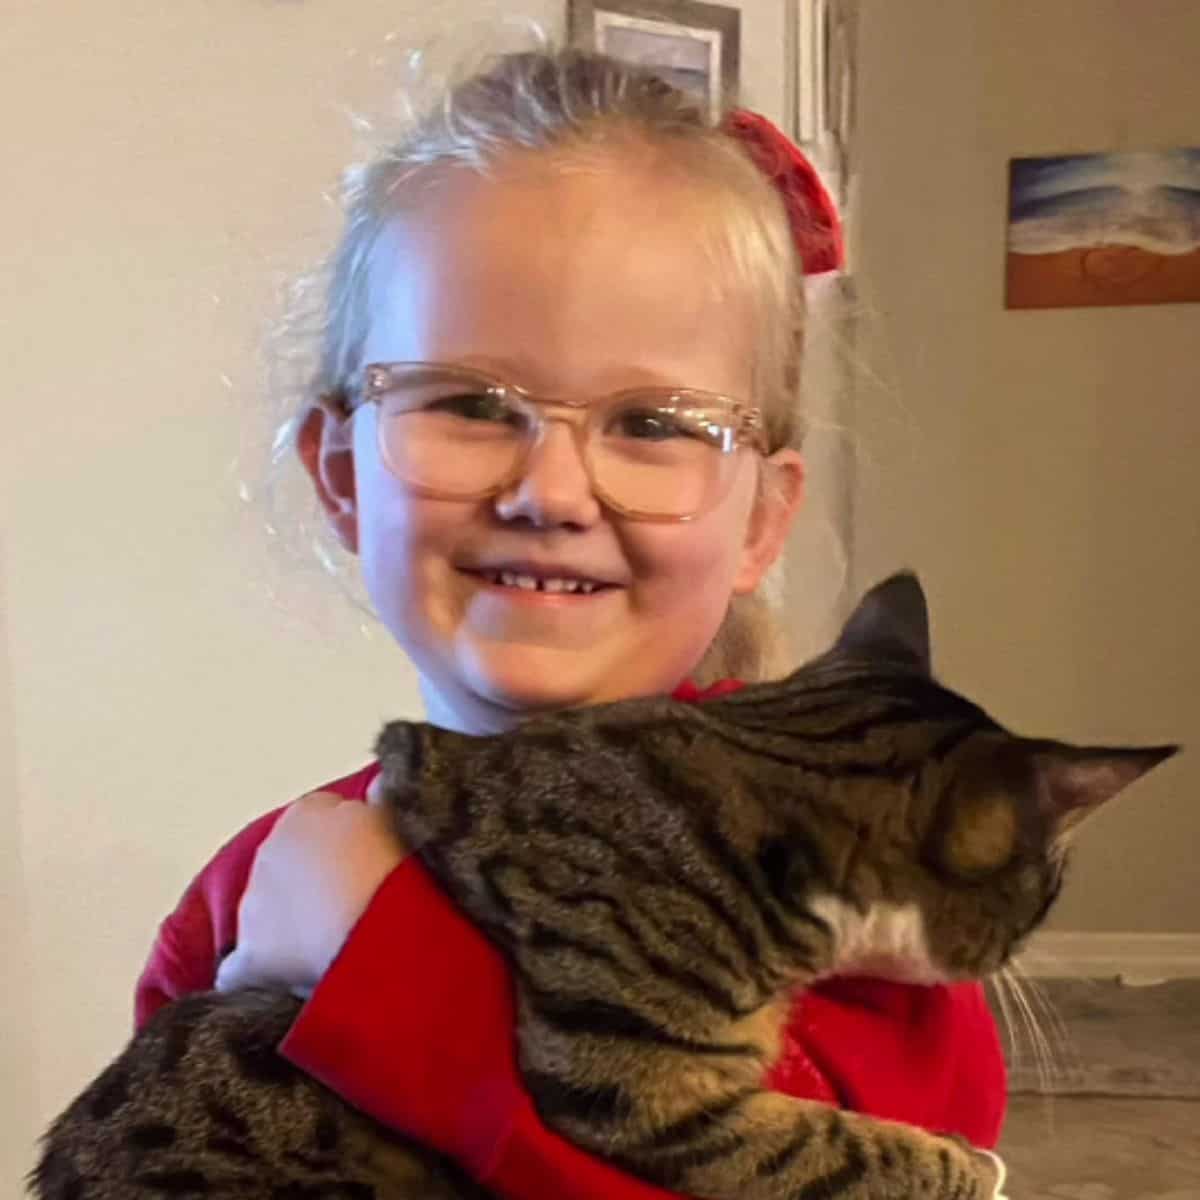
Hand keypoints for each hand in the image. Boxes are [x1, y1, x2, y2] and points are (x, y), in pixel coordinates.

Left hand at [215, 790, 406, 997]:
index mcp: (307, 813)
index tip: (370, 857)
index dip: (348, 838)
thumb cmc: (397, 869)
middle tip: (356, 902)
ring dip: (291, 924)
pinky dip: (256, 975)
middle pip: (291, 863)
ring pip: (268, 912)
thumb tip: (377, 784)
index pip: (322, 816)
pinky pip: (241, 968)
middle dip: (315, 880)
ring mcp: (254, 905)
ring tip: (332, 945)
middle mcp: (270, 851)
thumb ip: (383, 798)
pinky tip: (280, 985)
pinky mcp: (251, 956)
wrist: (379, 929)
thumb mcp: (400, 818)